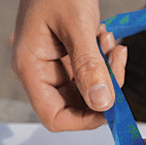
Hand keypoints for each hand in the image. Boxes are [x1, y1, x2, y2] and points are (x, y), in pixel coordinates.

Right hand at [10, 0, 126, 131]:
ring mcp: (56, 64)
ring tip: (109, 43)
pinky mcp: (69, 56)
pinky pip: (91, 72)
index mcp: (30, 67)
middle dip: (102, 88)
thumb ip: (89, 65)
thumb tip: (102, 103)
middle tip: (115, 62)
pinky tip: (106, 39)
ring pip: (87, 89)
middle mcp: (41, 71)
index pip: (54, 116)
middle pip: (75, 105)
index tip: (109, 107)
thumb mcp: (76, 24)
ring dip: (106, 71)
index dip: (83, 120)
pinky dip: (104, 61)